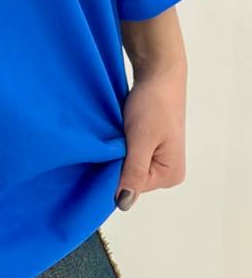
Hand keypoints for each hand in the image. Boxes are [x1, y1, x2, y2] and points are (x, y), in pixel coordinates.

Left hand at [115, 61, 186, 209]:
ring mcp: (158, 158)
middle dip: (115, 162)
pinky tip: (114, 134)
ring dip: (116, 153)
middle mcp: (167, 171)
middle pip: (129, 178)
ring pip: (125, 165)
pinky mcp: (148, 145)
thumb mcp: (141, 140)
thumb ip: (133, 172)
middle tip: (109, 142)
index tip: (106, 154)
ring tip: (113, 136)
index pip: (132, 187)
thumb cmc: (153, 105)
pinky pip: (127, 154)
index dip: (114, 172)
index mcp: (170, 175)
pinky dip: (118, 146)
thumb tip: (123, 204)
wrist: (158, 73)